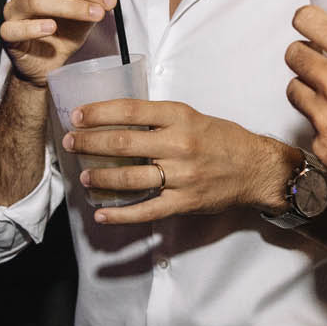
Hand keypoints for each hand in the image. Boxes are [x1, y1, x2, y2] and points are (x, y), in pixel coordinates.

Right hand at [0, 0, 123, 86]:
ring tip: (96, 15)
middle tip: (109, 1)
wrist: (49, 62)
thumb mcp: (91, 5)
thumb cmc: (66, 29)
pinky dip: (35, 27)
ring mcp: (14, 7)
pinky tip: (52, 28)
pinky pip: (15, 27)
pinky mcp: (7, 32)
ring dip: (72, 6)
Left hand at [63, 99, 288, 226]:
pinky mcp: (184, 202)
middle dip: (90, 142)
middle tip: (70, 143)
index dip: (99, 113)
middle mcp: (179, 144)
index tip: (78, 115)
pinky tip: (102, 214)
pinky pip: (147, 210)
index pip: (131, 110)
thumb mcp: (193, 116)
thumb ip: (159, 118)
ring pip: (130, 177)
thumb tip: (118, 119)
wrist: (256, 168)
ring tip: (83, 176)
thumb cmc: (223, 139)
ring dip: (100, 177)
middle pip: (124, 142)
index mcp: (180, 117)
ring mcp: (182, 176)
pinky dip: (121, 215)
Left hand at [285, 5, 326, 235]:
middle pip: (294, 56)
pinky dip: (321, 125)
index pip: (310, 23)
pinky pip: (311, 129)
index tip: (311, 21)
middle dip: (303, 52)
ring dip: (306, 86)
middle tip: (319, 56)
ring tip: (326, 91)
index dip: (307, 18)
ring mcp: (325, 120)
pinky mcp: (324, 150)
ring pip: (294, 91)